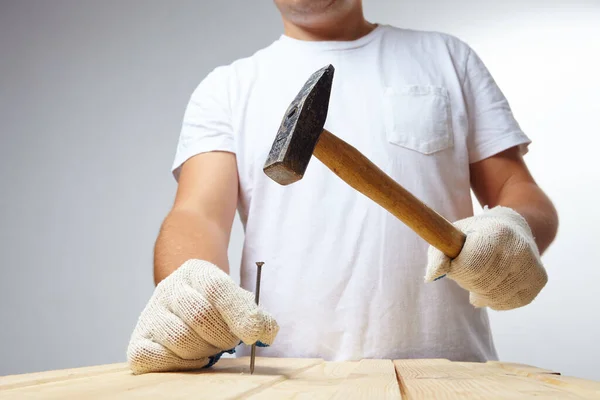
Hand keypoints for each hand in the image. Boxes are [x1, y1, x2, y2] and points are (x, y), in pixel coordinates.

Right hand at [127, 259, 278, 373]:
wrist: (182, 304)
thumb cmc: (214, 306)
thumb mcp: (237, 299)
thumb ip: (255, 315)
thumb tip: (267, 333)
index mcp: (196, 272)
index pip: (216, 288)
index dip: (238, 313)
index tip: (255, 334)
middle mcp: (168, 288)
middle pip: (199, 315)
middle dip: (222, 335)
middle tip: (229, 340)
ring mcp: (150, 314)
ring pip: (179, 338)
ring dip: (204, 351)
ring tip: (210, 346)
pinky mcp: (137, 342)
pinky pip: (155, 358)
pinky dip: (179, 364)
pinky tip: (191, 357)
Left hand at [425, 206, 547, 309]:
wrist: (515, 226)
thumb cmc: (476, 233)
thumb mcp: (454, 234)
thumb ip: (438, 254)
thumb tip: (431, 276)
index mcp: (496, 233)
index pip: (471, 266)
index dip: (457, 269)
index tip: (455, 262)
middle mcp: (519, 248)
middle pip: (482, 283)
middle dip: (467, 280)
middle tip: (468, 268)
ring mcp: (532, 265)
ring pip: (494, 297)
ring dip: (479, 292)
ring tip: (480, 275)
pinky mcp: (538, 280)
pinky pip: (507, 303)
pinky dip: (494, 299)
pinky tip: (494, 283)